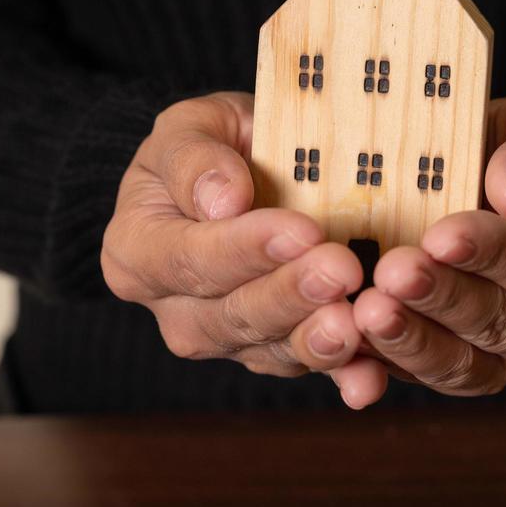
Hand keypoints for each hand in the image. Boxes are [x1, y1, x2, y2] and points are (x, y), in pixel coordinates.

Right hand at [101, 92, 365, 378]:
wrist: (236, 178)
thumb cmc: (209, 146)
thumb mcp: (189, 127)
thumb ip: (195, 160)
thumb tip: (224, 200)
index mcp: (136, 251)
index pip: (187, 258)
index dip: (245, 249)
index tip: (301, 230)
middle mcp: (173, 309)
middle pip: (227, 316)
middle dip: (288, 295)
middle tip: (341, 270)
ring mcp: (224, 339)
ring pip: (267, 350)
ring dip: (314, 340)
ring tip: (354, 322)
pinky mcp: (272, 352)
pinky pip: (305, 369)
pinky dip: (342, 375)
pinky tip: (368, 379)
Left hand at [346, 94, 505, 402]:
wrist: (493, 193)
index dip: (494, 252)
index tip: (440, 235)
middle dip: (445, 299)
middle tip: (391, 272)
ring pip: (468, 367)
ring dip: (413, 341)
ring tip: (367, 311)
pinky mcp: (472, 376)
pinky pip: (429, 380)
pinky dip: (388, 365)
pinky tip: (352, 342)